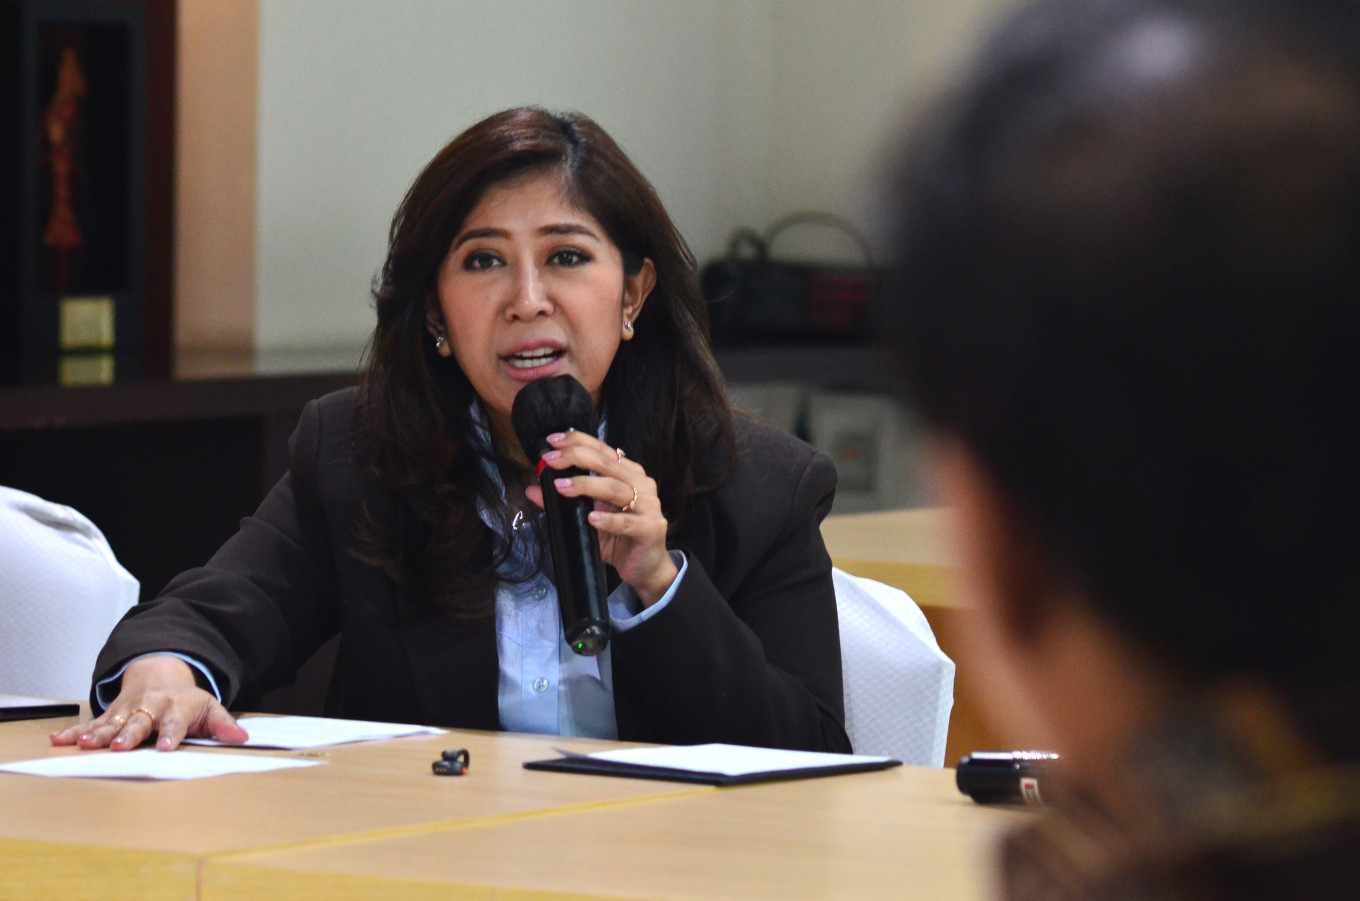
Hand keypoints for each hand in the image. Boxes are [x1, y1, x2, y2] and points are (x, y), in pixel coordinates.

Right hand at [49, 654, 247, 751]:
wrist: (160, 675)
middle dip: (129, 735)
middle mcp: (149, 708)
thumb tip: (243, 738)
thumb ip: (223, 724)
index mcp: (176, 708)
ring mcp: (127, 710)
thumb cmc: (187, 700)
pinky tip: (59, 740)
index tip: (165, 748)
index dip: (171, 735)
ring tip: (86, 744)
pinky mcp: (110, 714)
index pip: (175, 723)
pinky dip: (75, 732)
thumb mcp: (209, 708)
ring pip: (112, 723)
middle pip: (139, 723)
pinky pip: (91, 723)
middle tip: (120, 747)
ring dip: (98, 734)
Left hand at [525, 431, 677, 605]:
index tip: (552, 441)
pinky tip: (591, 518)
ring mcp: (649, 505)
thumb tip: (532, 490)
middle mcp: (641, 484)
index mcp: (628, 474)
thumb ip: (564, 502)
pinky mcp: (651, 528)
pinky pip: (627, 522)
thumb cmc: (619, 538)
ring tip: (561, 488)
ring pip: (615, 489)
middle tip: (550, 461)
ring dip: (586, 486)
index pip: (603, 450)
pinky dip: (608, 519)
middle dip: (576, 458)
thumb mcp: (586, 518)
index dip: (578, 441)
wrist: (646, 567)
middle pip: (607, 464)